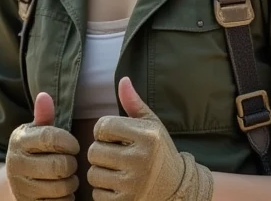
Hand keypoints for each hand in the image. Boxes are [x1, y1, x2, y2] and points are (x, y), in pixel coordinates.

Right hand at [6, 91, 79, 200]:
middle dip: (72, 163)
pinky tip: (62, 190)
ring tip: (68, 175)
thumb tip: (44, 95)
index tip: (73, 145)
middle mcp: (16, 164)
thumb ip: (43, 115)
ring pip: (62, 186)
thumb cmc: (34, 151)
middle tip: (72, 161)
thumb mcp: (35, 132)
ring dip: (71, 182)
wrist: (15, 183)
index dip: (69, 142)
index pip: (50, 138)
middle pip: (60, 165)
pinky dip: (66, 198)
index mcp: (19, 141)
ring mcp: (22, 188)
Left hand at [87, 77, 214, 200]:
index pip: (103, 126)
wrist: (177, 189)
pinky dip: (103, 190)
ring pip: (93, 174)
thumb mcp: (152, 126)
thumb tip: (123, 80)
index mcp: (147, 137)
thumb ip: (134, 104)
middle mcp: (141, 160)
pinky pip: (97, 193)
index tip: (113, 136)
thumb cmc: (159, 152)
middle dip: (100, 152)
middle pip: (94, 151)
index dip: (103, 131)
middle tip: (114, 154)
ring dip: (100, 172)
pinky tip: (118, 185)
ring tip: (116, 170)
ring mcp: (133, 184)